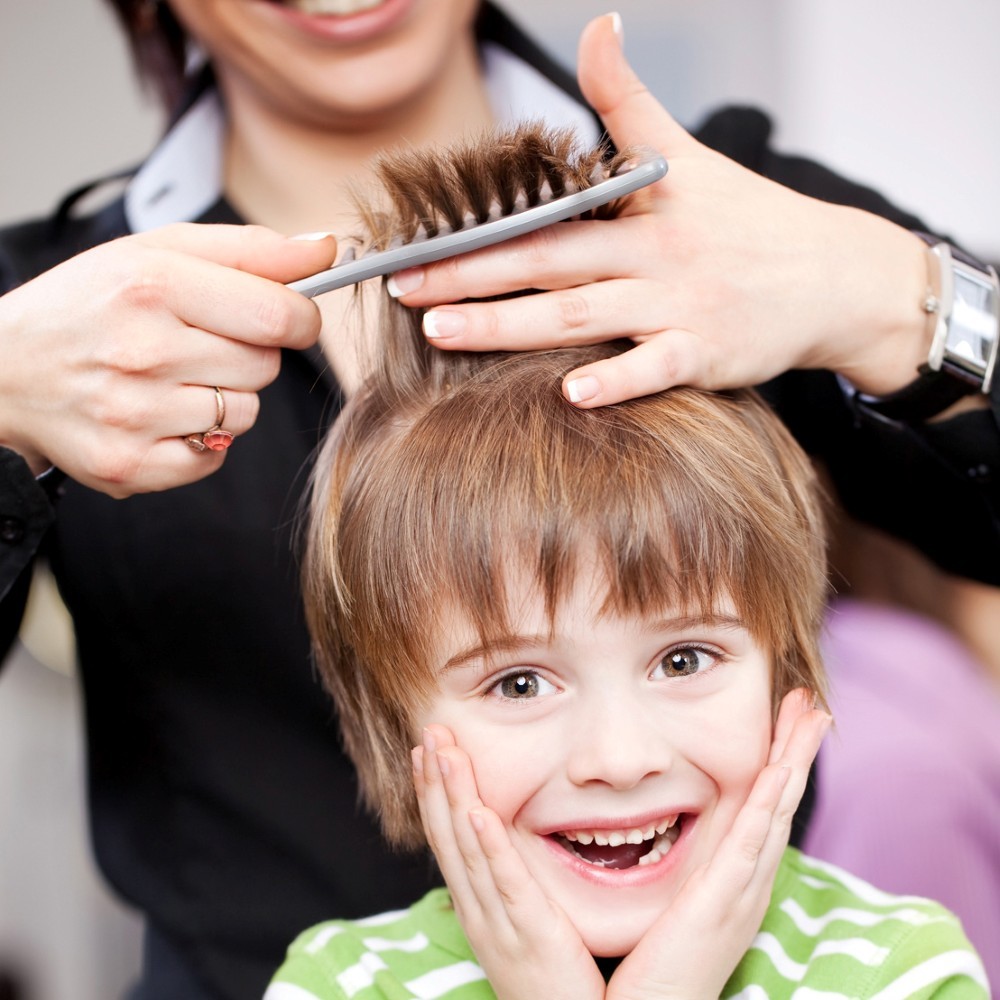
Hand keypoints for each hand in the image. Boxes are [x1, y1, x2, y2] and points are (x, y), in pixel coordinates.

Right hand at [0, 224, 334, 495]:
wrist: (6, 370)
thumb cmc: (90, 304)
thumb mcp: (158, 252)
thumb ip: (249, 250)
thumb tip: (326, 249)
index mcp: (152, 285)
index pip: (279, 315)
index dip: (301, 319)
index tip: (290, 318)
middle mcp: (142, 352)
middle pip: (266, 367)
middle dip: (249, 354)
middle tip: (199, 344)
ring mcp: (133, 415)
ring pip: (244, 416)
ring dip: (224, 398)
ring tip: (172, 379)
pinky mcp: (129, 465)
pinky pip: (213, 460)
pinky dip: (199, 443)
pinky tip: (159, 416)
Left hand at [389, 14, 927, 403]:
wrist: (835, 275)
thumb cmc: (751, 221)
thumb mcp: (691, 153)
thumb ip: (628, 100)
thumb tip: (598, 25)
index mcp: (639, 209)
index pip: (545, 216)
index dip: (477, 230)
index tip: (415, 243)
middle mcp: (653, 254)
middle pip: (549, 262)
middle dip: (472, 277)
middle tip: (404, 292)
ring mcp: (680, 304)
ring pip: (585, 314)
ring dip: (514, 324)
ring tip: (446, 334)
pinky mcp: (709, 352)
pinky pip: (658, 367)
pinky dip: (619, 380)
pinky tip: (571, 394)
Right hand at [413, 725, 605, 999]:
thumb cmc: (553, 984)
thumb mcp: (522, 927)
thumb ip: (513, 888)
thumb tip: (508, 846)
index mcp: (476, 904)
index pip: (447, 836)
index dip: (434, 791)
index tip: (427, 748)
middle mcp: (477, 908)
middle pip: (448, 833)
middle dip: (435, 780)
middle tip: (429, 730)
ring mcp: (497, 920)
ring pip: (467, 847)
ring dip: (453, 795)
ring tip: (443, 751)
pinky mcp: (528, 931)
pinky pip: (504, 881)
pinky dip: (487, 845)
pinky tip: (477, 811)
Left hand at [606, 689, 830, 999]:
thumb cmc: (657, 967)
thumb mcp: (676, 906)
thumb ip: (681, 870)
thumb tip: (655, 830)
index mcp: (738, 880)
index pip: (764, 810)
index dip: (781, 764)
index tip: (789, 722)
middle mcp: (749, 881)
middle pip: (781, 803)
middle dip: (798, 751)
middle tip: (813, 705)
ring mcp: (742, 890)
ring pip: (776, 812)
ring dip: (794, 762)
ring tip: (811, 717)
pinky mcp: (724, 900)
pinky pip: (751, 843)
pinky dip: (769, 805)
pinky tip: (781, 771)